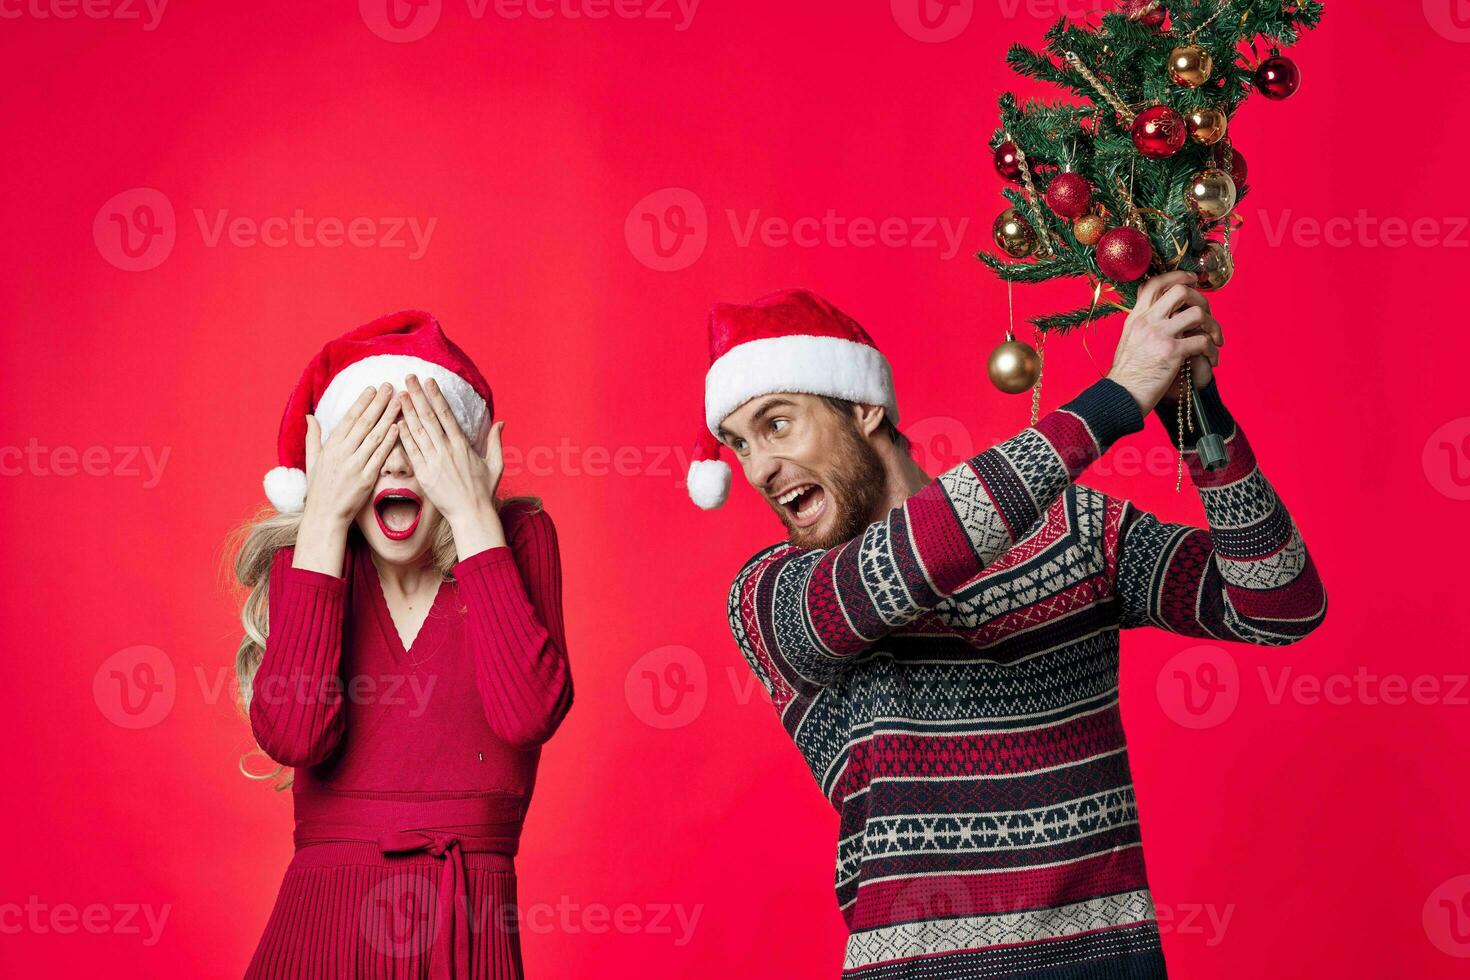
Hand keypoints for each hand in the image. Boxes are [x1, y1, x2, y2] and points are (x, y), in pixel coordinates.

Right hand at [302, 383, 400, 526]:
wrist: (324, 516)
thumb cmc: (319, 489)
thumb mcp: (312, 461)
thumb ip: (313, 437)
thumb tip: (310, 416)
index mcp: (330, 447)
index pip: (348, 419)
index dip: (362, 402)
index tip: (373, 388)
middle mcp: (342, 453)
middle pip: (364, 423)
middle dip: (378, 403)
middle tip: (390, 387)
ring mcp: (354, 466)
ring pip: (374, 436)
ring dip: (388, 417)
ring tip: (399, 402)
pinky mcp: (366, 479)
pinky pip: (380, 456)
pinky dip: (389, 441)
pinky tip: (398, 427)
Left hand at [398, 374, 504, 523]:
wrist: (472, 514)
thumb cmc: (484, 491)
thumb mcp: (496, 464)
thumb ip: (496, 442)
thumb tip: (501, 422)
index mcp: (462, 445)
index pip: (446, 415)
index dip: (436, 396)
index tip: (428, 381)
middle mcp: (447, 450)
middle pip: (429, 417)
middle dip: (417, 396)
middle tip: (407, 378)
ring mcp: (434, 462)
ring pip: (417, 431)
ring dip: (407, 411)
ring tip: (398, 395)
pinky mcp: (424, 474)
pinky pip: (411, 451)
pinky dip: (403, 436)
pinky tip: (395, 422)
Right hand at [1107, 271, 1223, 414]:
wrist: (1120, 396)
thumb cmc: (1127, 375)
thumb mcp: (1129, 341)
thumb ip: (1144, 326)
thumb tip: (1166, 317)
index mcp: (1135, 317)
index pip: (1155, 283)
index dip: (1178, 276)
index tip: (1193, 280)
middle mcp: (1146, 321)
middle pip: (1180, 291)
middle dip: (1201, 300)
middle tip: (1206, 315)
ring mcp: (1159, 335)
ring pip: (1197, 313)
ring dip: (1212, 326)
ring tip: (1214, 340)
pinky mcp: (1171, 352)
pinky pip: (1202, 341)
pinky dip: (1212, 350)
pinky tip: (1211, 360)